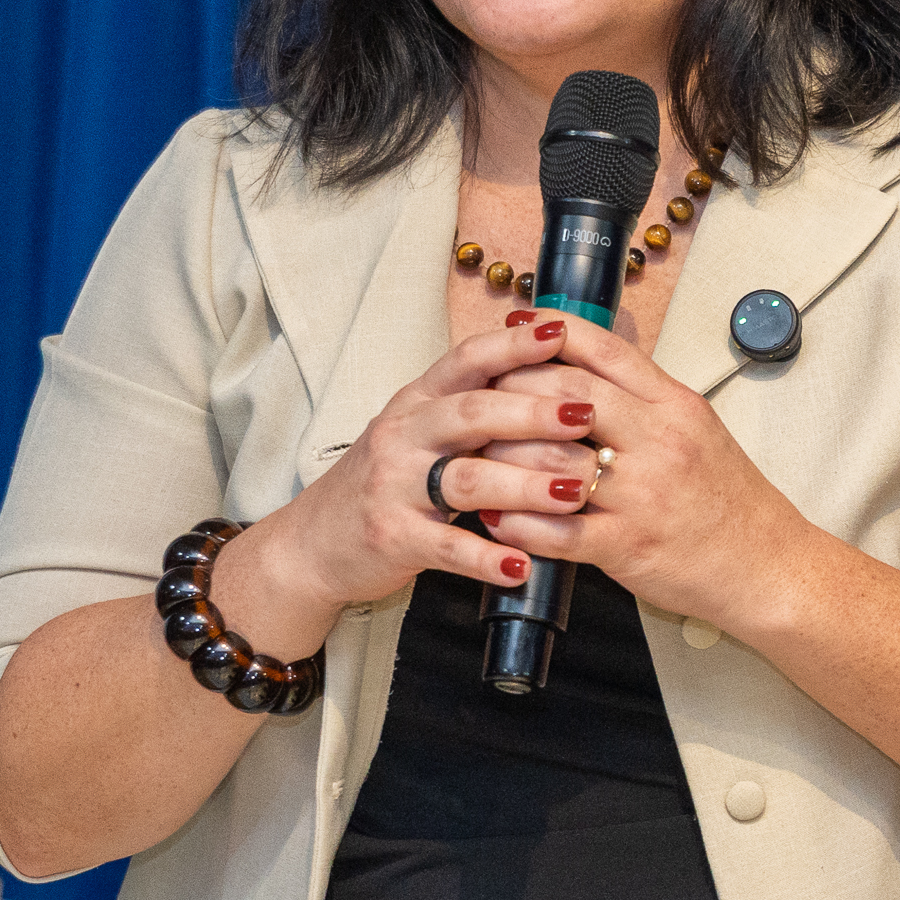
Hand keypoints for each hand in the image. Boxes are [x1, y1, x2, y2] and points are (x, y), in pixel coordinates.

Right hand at [207, 313, 605, 649]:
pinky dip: (487, 558)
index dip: (513, 345)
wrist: (314, 542)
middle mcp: (402, 435)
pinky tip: (523, 565)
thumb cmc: (385, 482)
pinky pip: (446, 547)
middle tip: (586, 415)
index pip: (466, 360)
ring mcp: (393, 487)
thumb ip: (470, 406)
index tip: (561, 333)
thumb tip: (548, 375)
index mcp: (416, 402)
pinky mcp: (392, 538)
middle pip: (471, 413)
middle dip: (533, 412)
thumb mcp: (418, 431)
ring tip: (575, 492)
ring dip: (526, 486)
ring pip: (466, 479)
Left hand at [476, 313, 815, 628]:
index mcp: (674, 405)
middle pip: (567, 392)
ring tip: (473, 452)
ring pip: (552, 458)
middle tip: (479, 390)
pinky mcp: (628, 545)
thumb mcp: (695, 427)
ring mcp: (643, 494)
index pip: (603, 349)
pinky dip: (517, 522)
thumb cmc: (725, 497)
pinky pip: (557, 531)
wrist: (765, 563)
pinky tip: (492, 515)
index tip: (515, 323)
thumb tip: (586, 363)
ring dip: (502, 454)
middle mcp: (659, 440)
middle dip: (512, 387)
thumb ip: (642, 397)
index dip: (551, 331)